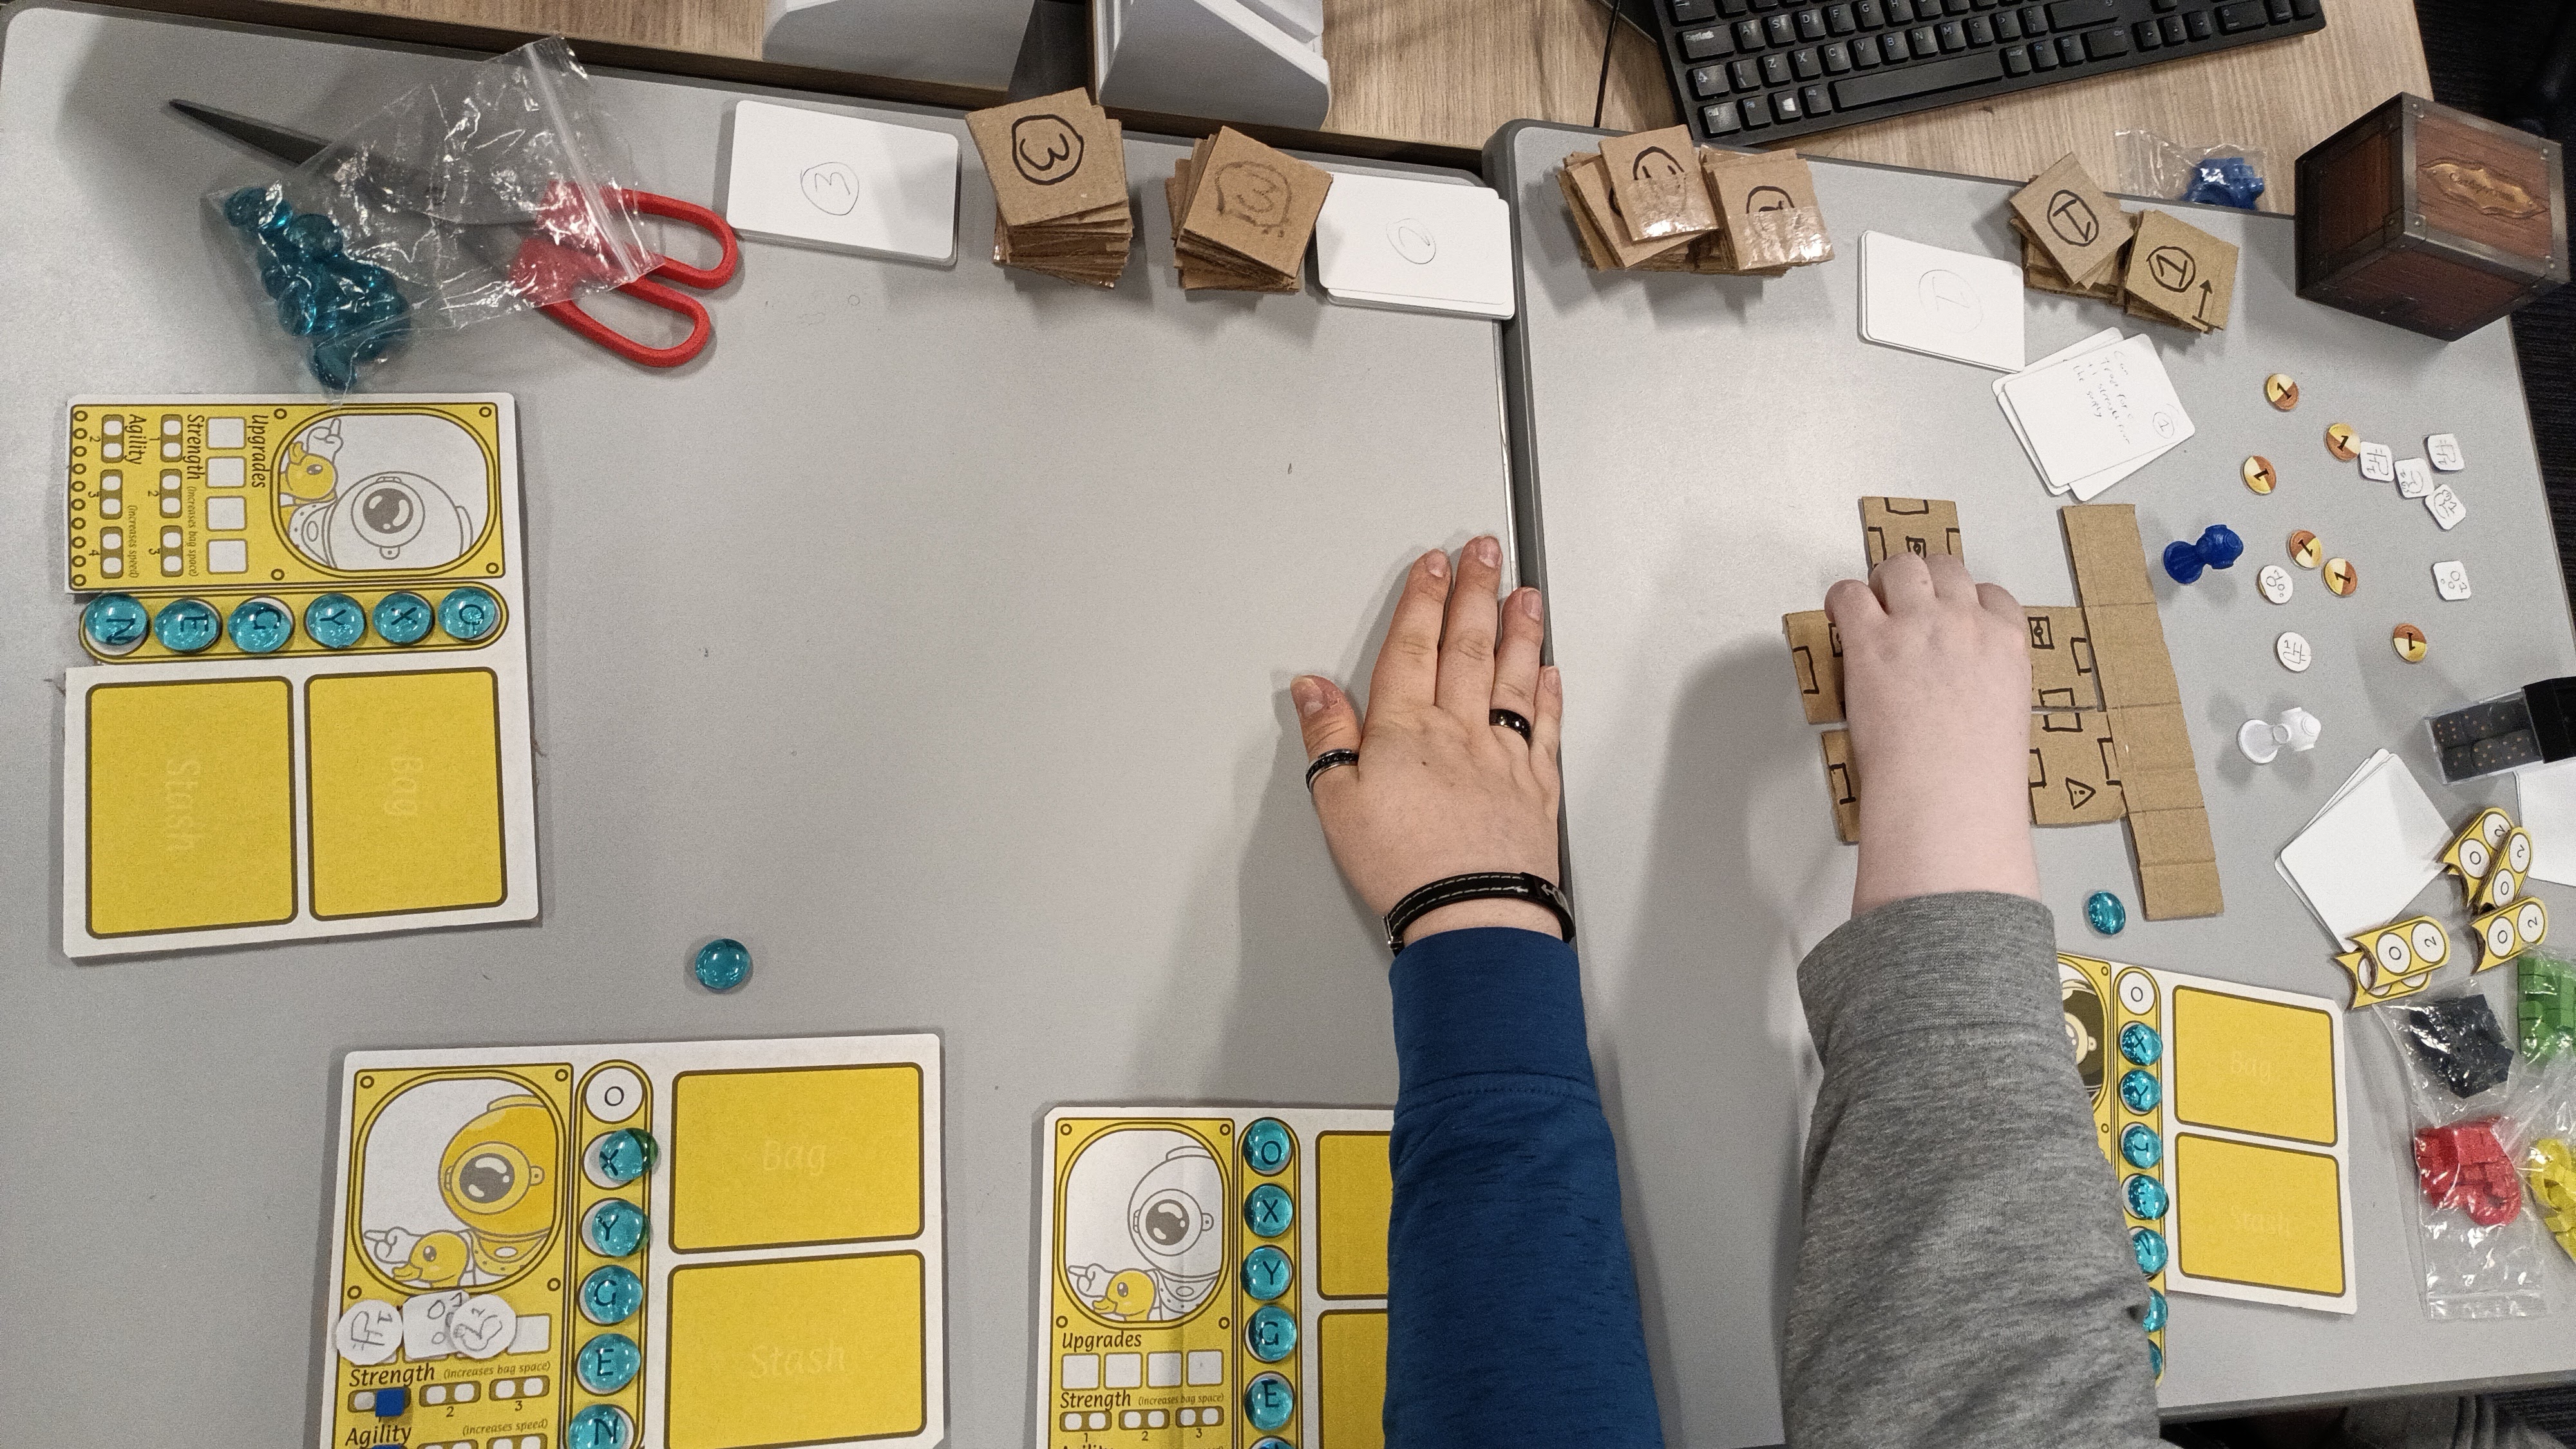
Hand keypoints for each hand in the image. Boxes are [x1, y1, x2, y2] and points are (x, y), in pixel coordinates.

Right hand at [1293, 537, 1565, 945]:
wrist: (1471, 913)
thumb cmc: (1404, 866)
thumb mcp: (1337, 803)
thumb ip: (1328, 738)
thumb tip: (1313, 690)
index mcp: (1406, 729)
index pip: (1413, 646)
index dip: (1423, 599)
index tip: (1433, 564)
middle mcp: (1460, 731)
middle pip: (1468, 646)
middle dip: (1476, 592)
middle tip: (1486, 550)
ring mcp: (1503, 755)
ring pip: (1514, 676)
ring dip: (1520, 629)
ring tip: (1525, 594)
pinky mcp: (1536, 787)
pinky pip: (1544, 726)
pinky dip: (1548, 693)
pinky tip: (1550, 672)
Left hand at [1826, 551, 2038, 914]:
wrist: (1945, 794)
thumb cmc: (1972, 775)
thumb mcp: (2004, 719)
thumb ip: (1986, 687)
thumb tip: (1964, 691)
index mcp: (2006, 644)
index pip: (1992, 596)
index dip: (1964, 601)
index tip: (1948, 612)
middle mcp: (1964, 623)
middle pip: (1945, 568)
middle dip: (1922, 581)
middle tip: (1901, 603)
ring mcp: (1918, 626)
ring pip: (1901, 566)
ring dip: (1883, 582)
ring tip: (1870, 605)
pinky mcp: (1872, 640)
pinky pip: (1849, 594)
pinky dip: (1841, 600)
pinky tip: (1839, 616)